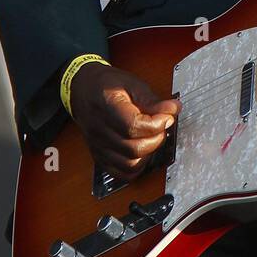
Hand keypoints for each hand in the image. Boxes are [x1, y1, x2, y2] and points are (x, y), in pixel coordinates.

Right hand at [68, 63, 181, 181]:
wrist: (82, 89)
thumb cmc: (106, 85)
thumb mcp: (131, 84)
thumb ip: (152, 100)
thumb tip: (173, 109)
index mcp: (107, 106)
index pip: (133, 126)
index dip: (156, 124)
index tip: (167, 116)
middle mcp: (99, 129)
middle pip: (133, 148)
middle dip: (156, 138)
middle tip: (162, 126)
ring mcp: (98, 145)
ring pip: (129, 164)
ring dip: (148, 153)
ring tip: (152, 138)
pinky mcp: (99, 156)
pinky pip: (121, 172)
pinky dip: (137, 167)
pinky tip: (143, 153)